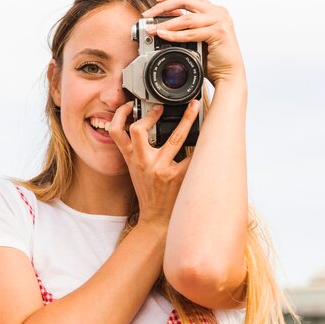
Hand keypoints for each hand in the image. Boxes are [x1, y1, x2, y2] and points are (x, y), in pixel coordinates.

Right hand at [109, 99, 200, 229]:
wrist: (156, 219)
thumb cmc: (147, 192)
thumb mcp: (133, 170)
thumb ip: (135, 150)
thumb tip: (144, 126)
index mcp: (131, 158)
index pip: (116, 131)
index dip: (120, 114)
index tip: (130, 104)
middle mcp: (143, 161)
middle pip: (139, 130)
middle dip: (151, 114)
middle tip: (162, 106)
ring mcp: (160, 169)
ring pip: (175, 138)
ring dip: (187, 120)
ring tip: (194, 107)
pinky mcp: (177, 177)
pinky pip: (192, 156)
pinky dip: (201, 148)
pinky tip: (208, 141)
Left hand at [141, 0, 244, 86]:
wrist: (229, 75)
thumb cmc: (213, 58)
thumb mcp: (197, 36)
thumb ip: (186, 25)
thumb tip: (164, 20)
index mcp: (213, 9)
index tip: (158, 0)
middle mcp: (218, 11)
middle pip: (184, 0)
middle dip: (162, 6)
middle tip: (148, 15)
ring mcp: (220, 20)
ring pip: (186, 17)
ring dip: (166, 23)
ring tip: (153, 29)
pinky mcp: (220, 32)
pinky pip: (191, 32)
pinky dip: (175, 35)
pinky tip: (164, 36)